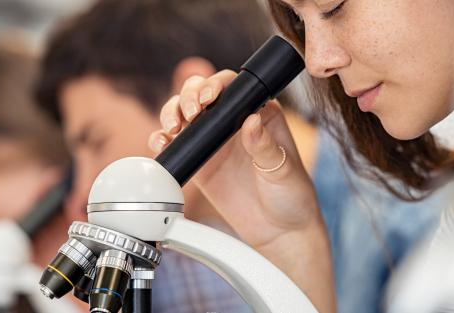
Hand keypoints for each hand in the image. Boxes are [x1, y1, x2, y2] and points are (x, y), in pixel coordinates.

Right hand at [148, 71, 334, 311]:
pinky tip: (163, 144)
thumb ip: (264, 146)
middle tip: (190, 114)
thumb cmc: (291, 196)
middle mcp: (232, 122)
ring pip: (183, 114)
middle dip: (188, 97)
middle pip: (200, 94)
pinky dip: (162, 140)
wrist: (278, 231)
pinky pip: (174, 144)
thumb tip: (250, 121)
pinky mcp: (198, 163)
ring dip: (171, 113)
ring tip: (173, 128)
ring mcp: (213, 141)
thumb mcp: (282, 169)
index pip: (232, 87)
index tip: (209, 99)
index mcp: (259, 113)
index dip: (215, 85)